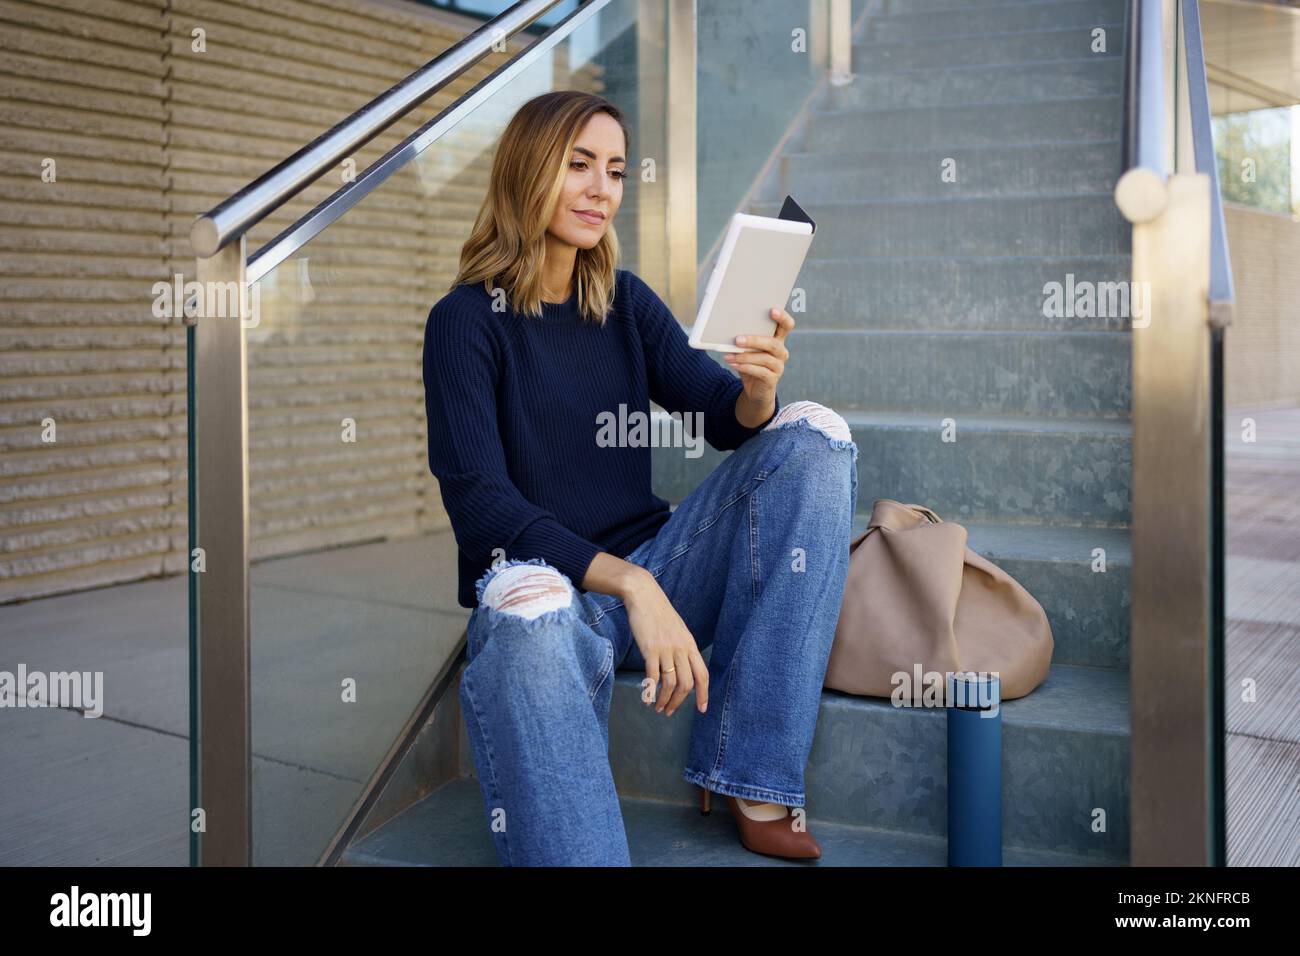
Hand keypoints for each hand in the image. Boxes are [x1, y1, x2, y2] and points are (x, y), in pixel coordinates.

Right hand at [623, 572, 708, 715]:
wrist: (644, 595)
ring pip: (670, 683)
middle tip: (669, 712)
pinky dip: (650, 691)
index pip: (703, 675)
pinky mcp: (650, 649)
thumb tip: (681, 669)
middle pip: (687, 684)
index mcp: (690, 645)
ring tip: (658, 708)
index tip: (702, 709)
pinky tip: (646, 698)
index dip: (704, 694)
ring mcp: (666, 649)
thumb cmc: (658, 613)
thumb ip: (681, 648)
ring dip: (665, 700)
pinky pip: (653, 676)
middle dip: (679, 702)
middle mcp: (681, 649)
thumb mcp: (677, 630)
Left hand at [724, 306, 792, 409]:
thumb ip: (744, 339)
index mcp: (777, 340)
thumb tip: (727, 330)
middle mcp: (781, 352)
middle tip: (737, 339)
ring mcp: (778, 366)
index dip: (782, 317)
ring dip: (744, 356)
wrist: (755, 390)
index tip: (771, 310)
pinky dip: (745, 367)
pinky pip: (760, 372)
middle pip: (773, 343)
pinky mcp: (772, 379)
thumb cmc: (750, 364)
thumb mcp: (747, 350)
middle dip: (754, 340)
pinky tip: (733, 364)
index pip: (787, 325)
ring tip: (729, 355)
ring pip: (764, 358)